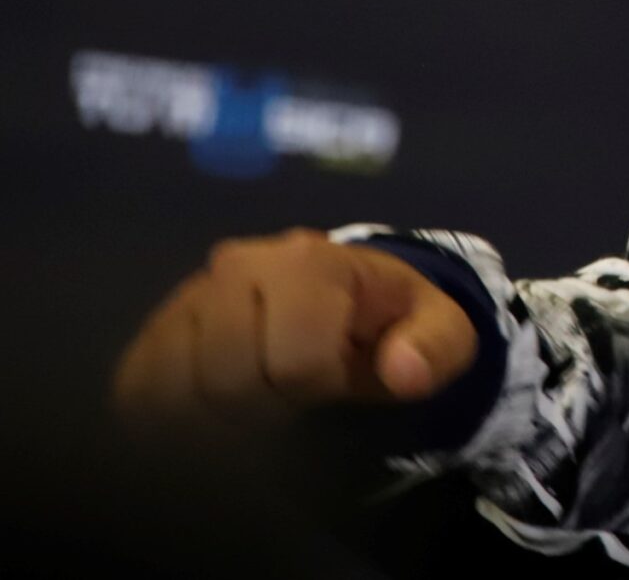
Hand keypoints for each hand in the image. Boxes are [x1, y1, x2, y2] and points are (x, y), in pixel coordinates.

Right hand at [109, 228, 479, 438]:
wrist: (340, 297)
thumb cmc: (386, 317)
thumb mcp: (438, 328)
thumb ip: (435, 347)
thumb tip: (402, 371)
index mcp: (309, 262)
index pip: (294, 360)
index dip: (316, 387)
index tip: (331, 378)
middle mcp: (235, 267)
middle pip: (224, 379)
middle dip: (263, 405)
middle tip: (290, 395)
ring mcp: (186, 299)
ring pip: (173, 391)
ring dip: (215, 416)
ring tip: (255, 399)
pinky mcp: (153, 332)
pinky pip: (139, 392)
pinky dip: (172, 417)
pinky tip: (213, 410)